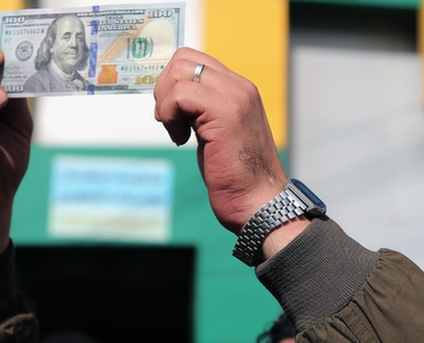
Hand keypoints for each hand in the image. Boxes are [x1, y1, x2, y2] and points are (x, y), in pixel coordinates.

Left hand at [154, 48, 288, 234]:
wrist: (259, 203)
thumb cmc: (237, 177)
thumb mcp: (216, 133)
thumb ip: (201, 111)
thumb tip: (172, 100)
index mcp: (240, 89)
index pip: (195, 60)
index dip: (172, 83)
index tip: (173, 115)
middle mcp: (240, 87)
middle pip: (183, 59)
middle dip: (164, 89)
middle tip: (170, 121)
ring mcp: (235, 97)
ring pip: (180, 73)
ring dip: (166, 103)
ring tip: (177, 131)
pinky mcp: (225, 113)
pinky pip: (179, 95)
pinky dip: (169, 115)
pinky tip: (181, 139)